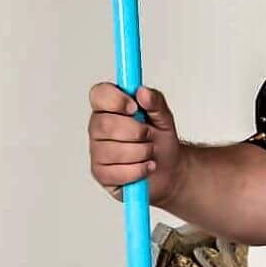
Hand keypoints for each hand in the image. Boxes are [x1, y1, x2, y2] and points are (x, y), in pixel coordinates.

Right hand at [87, 82, 182, 202]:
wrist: (169, 169)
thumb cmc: (160, 140)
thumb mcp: (164, 117)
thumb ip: (155, 101)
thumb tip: (142, 92)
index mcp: (109, 107)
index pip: (99, 95)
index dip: (115, 99)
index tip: (135, 107)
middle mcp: (98, 127)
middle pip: (105, 125)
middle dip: (136, 132)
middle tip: (149, 135)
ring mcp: (97, 151)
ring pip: (113, 151)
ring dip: (141, 152)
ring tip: (150, 152)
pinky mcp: (101, 174)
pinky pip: (117, 172)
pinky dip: (138, 170)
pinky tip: (146, 167)